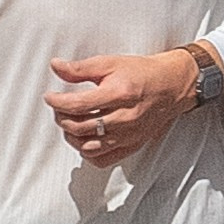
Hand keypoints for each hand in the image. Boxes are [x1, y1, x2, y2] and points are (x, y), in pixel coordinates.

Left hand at [47, 49, 202, 169]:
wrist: (172, 85)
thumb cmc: (143, 73)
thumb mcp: (110, 63)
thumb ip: (81, 68)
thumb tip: (56, 67)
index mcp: (118, 94)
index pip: (77, 105)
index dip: (57, 102)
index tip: (51, 98)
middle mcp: (124, 118)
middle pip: (80, 127)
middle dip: (62, 118)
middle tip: (59, 109)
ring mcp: (128, 135)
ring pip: (89, 147)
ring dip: (73, 137)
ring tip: (70, 123)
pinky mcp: (132, 145)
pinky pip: (103, 160)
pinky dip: (88, 153)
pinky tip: (85, 140)